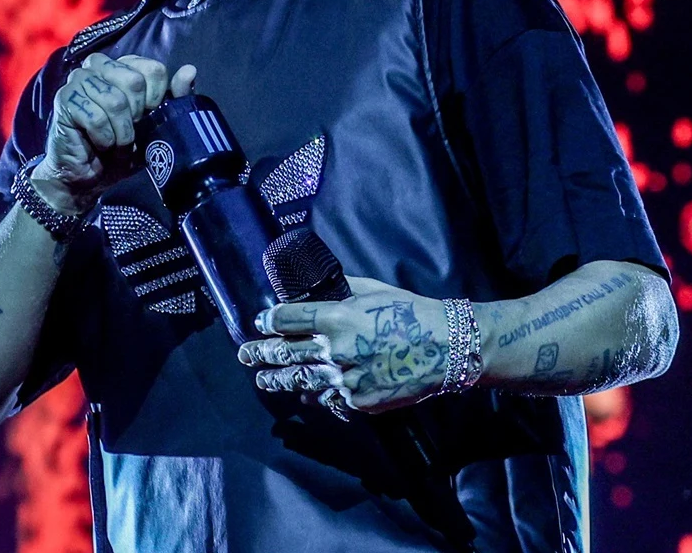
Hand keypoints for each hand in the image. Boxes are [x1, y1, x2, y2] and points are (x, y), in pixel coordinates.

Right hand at [34, 53, 195, 212]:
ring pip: (115, 100)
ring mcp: (78, 80)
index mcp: (122, 65)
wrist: (88, 177)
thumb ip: (174, 97)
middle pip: (134, 81)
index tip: (148, 117)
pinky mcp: (64, 100)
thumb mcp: (154, 124)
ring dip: (121, 131)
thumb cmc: (121, 148)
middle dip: (137, 116)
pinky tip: (100, 144)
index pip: (151, 69)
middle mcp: (98, 66)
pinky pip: (94, 117)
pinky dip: (104, 138)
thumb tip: (190, 70)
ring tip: (116, 142)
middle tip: (129, 132)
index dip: (155, 99)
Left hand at [240, 276, 450, 415]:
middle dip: (261, 353)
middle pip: (286, 351)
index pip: (289, 318)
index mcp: (338, 316)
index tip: (260, 322)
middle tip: (245, 354)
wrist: (446, 347)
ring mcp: (345, 378)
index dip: (270, 320)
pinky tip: (305, 395)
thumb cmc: (411, 312)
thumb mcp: (373, 290)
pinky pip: (329, 400)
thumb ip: (341, 292)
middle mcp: (336, 349)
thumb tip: (315, 292)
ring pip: (300, 380)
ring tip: (262, 380)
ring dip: (277, 380)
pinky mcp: (359, 401)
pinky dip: (317, 396)